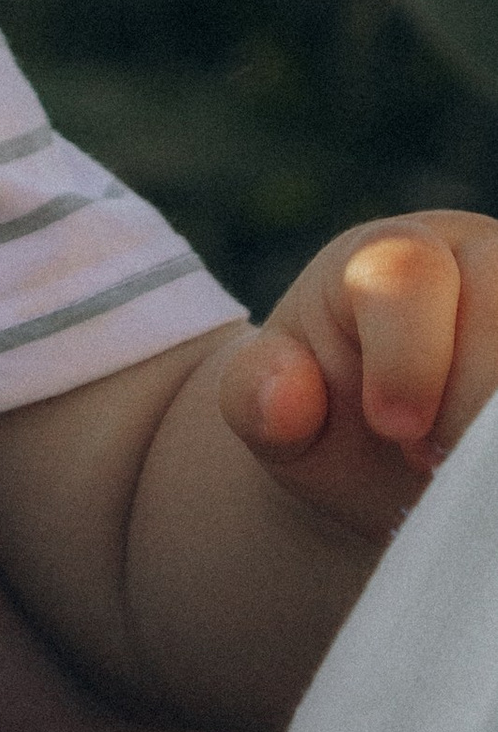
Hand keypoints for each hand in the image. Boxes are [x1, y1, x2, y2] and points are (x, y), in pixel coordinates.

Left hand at [220, 208, 497, 526]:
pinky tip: (487, 477)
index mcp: (391, 253)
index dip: (407, 358)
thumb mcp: (267, 413)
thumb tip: (285, 398)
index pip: (409, 277)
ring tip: (472, 474)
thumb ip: (256, 398)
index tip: (394, 430)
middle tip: (439, 464)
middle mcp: (482, 259)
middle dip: (473, 401)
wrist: (380, 459)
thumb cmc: (324, 418)